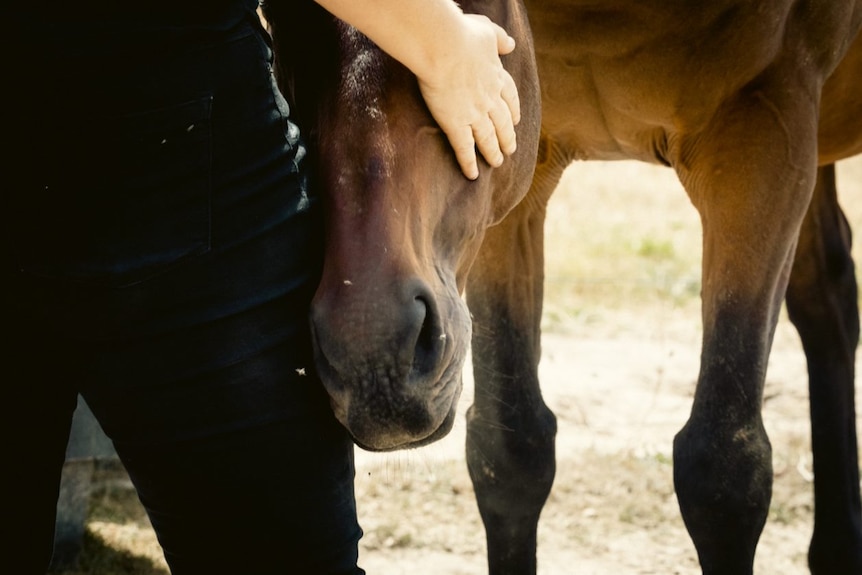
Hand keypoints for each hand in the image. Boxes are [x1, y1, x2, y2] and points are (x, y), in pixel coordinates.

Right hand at [416, 14, 520, 179]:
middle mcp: (489, 98)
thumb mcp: (487, 30)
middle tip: (510, 149)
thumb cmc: (462, 35)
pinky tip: (472, 175)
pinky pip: (464, 149)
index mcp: (496, 76)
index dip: (513, 110)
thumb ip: (499, 39)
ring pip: (488, 139)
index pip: (509, 97)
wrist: (444, 47)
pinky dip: (469, 163)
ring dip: (493, 152)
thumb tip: (511, 44)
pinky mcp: (456, 124)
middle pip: (502, 123)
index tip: (516, 120)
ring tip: (497, 163)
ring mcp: (474, 114)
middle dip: (507, 137)